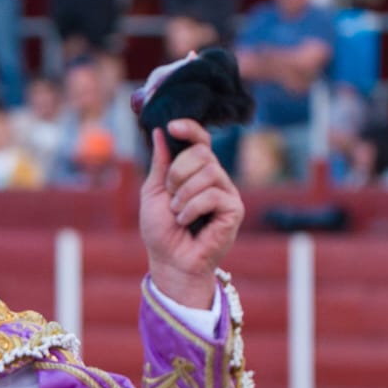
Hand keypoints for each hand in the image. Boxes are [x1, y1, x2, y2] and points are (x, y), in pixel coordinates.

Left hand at [139, 122, 242, 307]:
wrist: (170, 261)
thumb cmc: (161, 231)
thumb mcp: (154, 192)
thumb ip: (160, 164)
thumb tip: (161, 132)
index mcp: (196, 171)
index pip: (201, 140)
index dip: (190, 129)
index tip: (173, 126)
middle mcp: (214, 178)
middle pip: (201, 152)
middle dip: (177, 173)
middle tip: (171, 196)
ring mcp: (226, 192)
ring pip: (207, 172)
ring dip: (182, 194)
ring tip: (177, 213)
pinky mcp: (234, 209)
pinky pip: (212, 194)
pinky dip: (192, 208)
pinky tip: (187, 221)